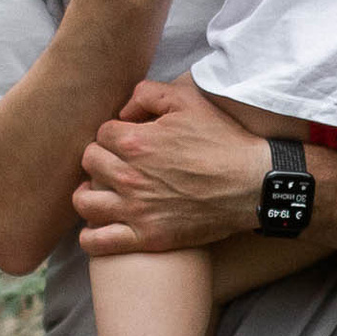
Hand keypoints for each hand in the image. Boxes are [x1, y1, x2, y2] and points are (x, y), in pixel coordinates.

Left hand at [75, 76, 272, 253]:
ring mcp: (136, 209)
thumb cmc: (223, 140)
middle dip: (101, 158)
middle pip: (90, 163)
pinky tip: (100, 226)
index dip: (115, 133)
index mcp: (135, 142)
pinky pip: (98, 242)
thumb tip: (124, 110)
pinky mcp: (147, 237)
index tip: (129, 139)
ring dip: (88, 194)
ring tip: (102, 192)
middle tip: (118, 163)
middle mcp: (129, 176)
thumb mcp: (188, 100)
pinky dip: (90, 236)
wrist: (252, 184)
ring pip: (84, 202)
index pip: (101, 134)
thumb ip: (147, 94)